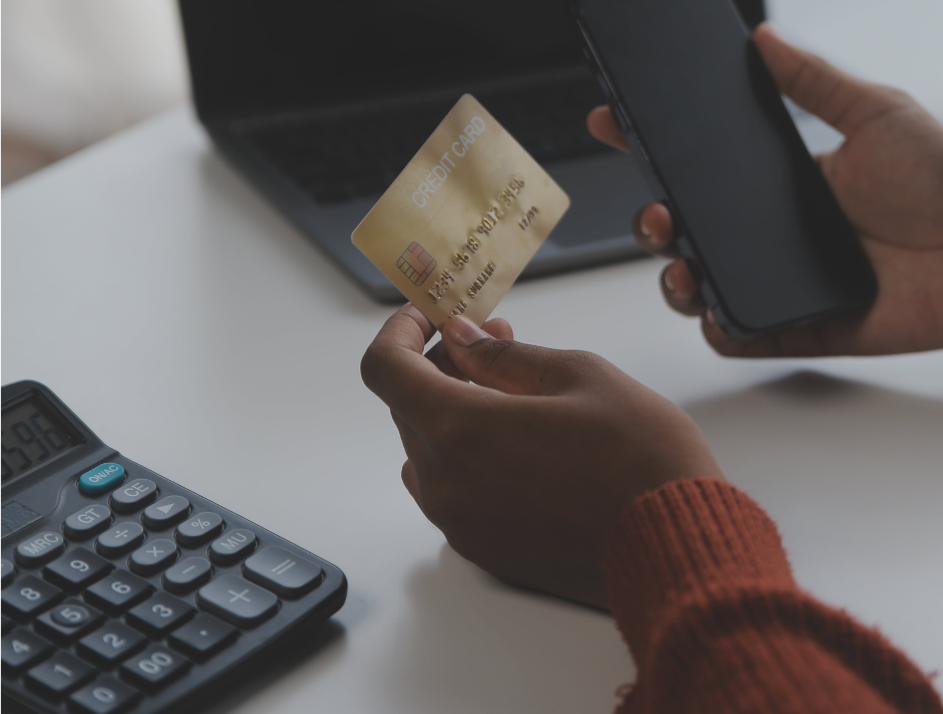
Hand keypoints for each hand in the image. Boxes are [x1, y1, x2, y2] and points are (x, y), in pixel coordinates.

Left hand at [361, 305, 721, 608]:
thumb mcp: (579, 377)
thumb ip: (503, 356)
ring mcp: (460, 522)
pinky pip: (450, 488)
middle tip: (492, 340)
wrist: (679, 550)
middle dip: (441, 364)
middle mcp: (446, 482)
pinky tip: (516, 442)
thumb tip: (460, 340)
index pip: (385, 368)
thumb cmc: (643, 461)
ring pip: (428, 448)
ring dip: (453, 410)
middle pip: (408, 406)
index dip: (399, 332)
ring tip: (513, 393)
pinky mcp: (482, 549)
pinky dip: (466, 454)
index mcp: (461, 429)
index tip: (428, 317)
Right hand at [588, 23, 942, 356]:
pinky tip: (718, 312)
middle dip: (652, 225)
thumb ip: (815, 81)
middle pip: (687, 234)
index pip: (702, 168)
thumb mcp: (878, 114)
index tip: (613, 124)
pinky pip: (738, 337)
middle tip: (659, 216)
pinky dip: (718, 330)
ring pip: (700, 288)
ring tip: (683, 270)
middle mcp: (772, 237)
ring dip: (674, 281)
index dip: (651, 149)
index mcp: (782, 185)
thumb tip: (763, 40)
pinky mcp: (796, 328)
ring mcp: (780, 284)